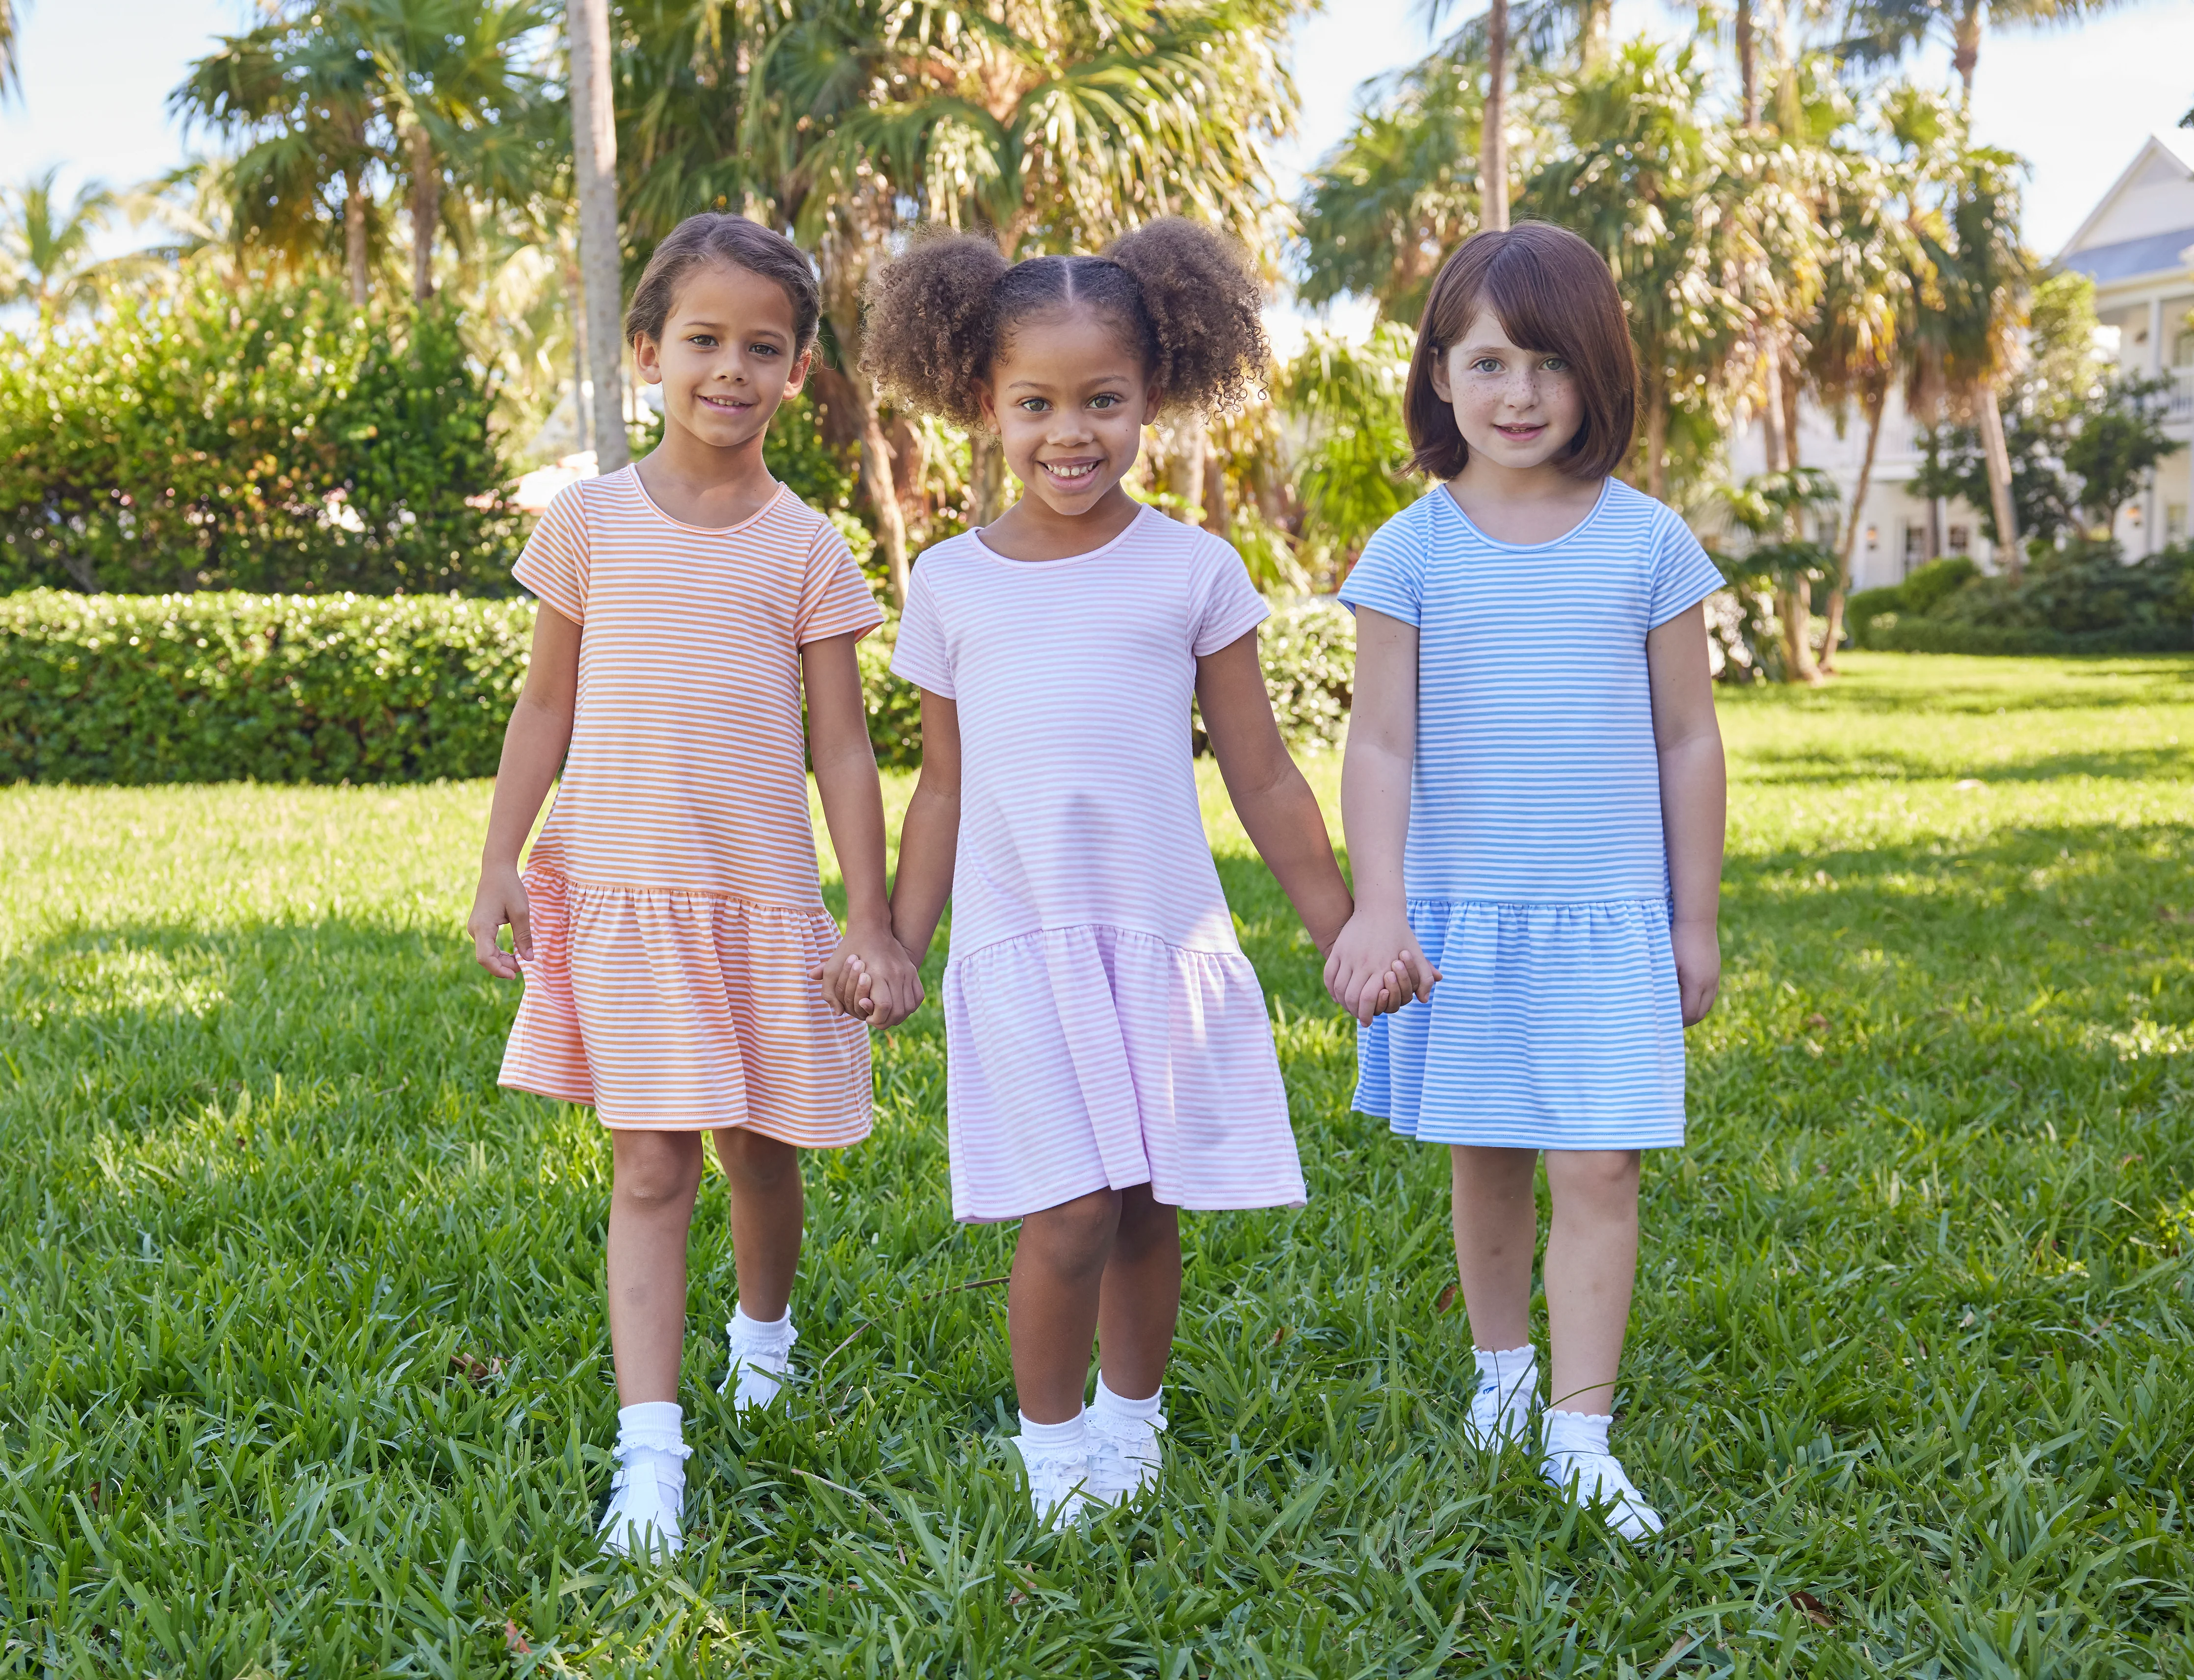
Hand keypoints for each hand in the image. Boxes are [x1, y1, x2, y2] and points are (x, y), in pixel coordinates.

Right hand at [468, 861, 530, 979]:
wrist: (497, 870)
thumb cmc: (509, 887)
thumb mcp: (521, 911)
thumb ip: (523, 936)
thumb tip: (529, 959)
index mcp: (482, 927)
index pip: (485, 958)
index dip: (499, 970)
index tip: (516, 975)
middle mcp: (474, 929)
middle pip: (486, 958)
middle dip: (504, 966)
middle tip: (524, 967)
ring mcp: (475, 928)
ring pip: (487, 953)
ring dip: (503, 960)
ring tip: (521, 960)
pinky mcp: (480, 927)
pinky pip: (488, 946)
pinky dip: (500, 952)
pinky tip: (514, 954)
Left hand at [813, 920, 925, 1028]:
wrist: (871, 926)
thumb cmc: (849, 949)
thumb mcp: (833, 968)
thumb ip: (829, 992)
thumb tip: (838, 1013)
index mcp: (876, 973)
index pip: (884, 1007)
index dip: (876, 1018)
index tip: (866, 1018)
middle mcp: (895, 974)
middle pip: (899, 1011)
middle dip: (886, 1021)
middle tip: (874, 1020)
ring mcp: (907, 972)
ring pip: (910, 1006)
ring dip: (898, 1016)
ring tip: (885, 1015)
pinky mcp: (912, 971)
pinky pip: (918, 996)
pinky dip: (909, 1006)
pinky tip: (897, 1007)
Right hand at [1322, 908, 1439, 1025]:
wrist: (1380, 908)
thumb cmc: (1402, 933)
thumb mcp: (1417, 954)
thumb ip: (1423, 977)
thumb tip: (1423, 1000)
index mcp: (1382, 967)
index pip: (1369, 1000)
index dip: (1367, 1014)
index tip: (1367, 1021)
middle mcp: (1363, 963)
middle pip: (1351, 998)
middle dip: (1354, 1011)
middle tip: (1359, 1016)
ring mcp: (1348, 956)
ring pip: (1338, 988)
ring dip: (1342, 1001)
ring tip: (1349, 1006)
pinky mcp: (1338, 950)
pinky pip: (1329, 975)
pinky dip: (1331, 988)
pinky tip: (1338, 994)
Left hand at [1672, 917, 1719, 1025]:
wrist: (1697, 920)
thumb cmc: (1677, 940)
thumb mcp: (1667, 964)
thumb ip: (1665, 985)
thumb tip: (1659, 1004)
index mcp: (1697, 983)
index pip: (1689, 1014)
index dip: (1677, 1021)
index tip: (1664, 1022)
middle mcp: (1710, 983)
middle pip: (1701, 1013)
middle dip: (1686, 1021)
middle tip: (1669, 1022)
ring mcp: (1715, 977)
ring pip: (1708, 1005)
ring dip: (1694, 1012)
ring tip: (1678, 1012)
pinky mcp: (1716, 971)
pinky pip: (1711, 994)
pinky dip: (1700, 1001)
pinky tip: (1688, 997)